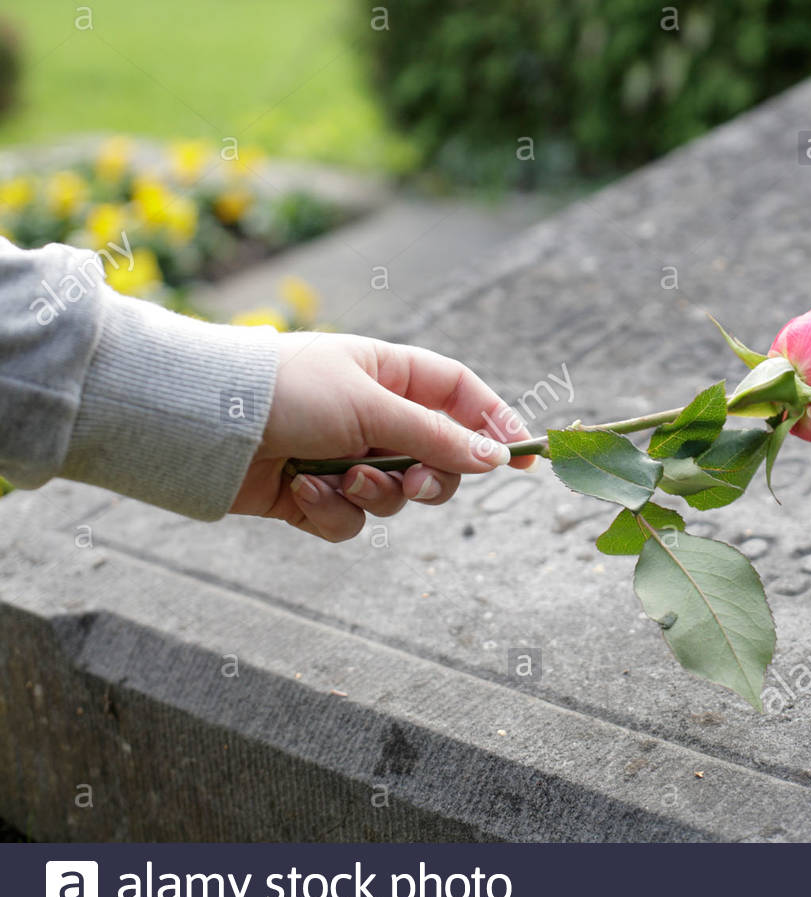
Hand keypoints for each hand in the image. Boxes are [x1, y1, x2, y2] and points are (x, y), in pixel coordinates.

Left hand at [231, 332, 534, 540]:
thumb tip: (495, 457)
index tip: (524, 460)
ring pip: (395, 498)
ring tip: (339, 479)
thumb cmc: (286, 391)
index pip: (461, 397)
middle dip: (429, 479)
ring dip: (373, 496)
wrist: (199, 424)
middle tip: (416, 485)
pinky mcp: (314, 496)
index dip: (494, 424)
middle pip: (437, 459)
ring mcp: (344, 458)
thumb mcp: (371, 406)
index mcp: (390, 376)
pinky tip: (300, 491)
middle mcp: (372, 417)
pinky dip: (331, 512)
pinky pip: (350, 520)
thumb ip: (437, 436)